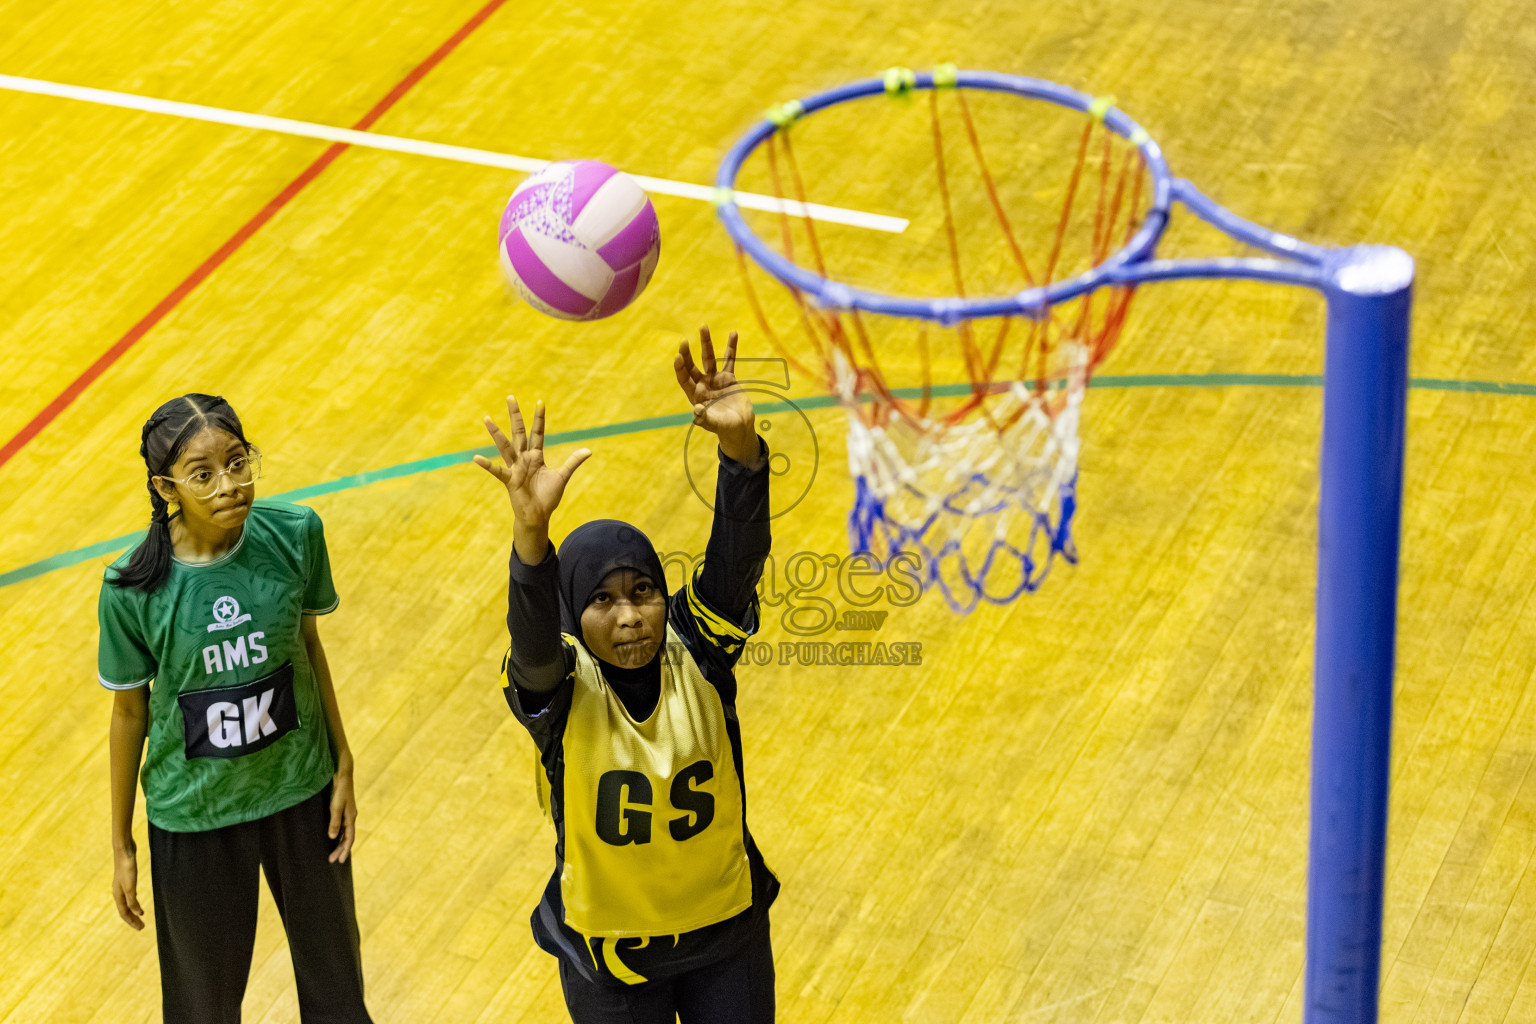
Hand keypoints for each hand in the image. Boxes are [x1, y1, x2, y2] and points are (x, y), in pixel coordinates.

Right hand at [113, 842, 143, 929]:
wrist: (124, 850)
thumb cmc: (127, 867)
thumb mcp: (131, 886)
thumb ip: (133, 900)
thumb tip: (138, 913)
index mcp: (118, 895)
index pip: (124, 913)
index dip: (132, 921)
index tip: (141, 928)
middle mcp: (118, 892)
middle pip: (125, 909)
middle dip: (133, 919)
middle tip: (142, 927)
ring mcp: (122, 885)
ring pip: (127, 902)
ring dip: (133, 911)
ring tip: (140, 916)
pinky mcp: (127, 879)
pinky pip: (129, 895)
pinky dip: (134, 901)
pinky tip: (137, 901)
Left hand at [327, 762, 356, 863]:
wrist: (344, 776)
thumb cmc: (340, 790)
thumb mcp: (335, 806)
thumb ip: (334, 822)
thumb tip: (331, 837)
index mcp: (351, 818)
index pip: (349, 838)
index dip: (345, 850)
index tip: (340, 860)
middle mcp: (350, 818)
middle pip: (347, 837)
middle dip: (341, 849)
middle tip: (333, 860)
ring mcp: (347, 814)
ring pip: (345, 833)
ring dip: (339, 843)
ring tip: (333, 853)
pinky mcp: (343, 810)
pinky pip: (342, 827)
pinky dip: (339, 835)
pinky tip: (333, 838)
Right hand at [474, 397, 591, 526]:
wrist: (538, 516)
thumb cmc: (547, 496)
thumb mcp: (562, 477)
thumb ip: (573, 462)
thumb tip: (589, 450)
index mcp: (536, 456)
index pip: (538, 432)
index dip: (539, 418)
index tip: (540, 401)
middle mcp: (524, 458)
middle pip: (519, 432)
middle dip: (515, 416)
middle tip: (510, 397)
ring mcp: (515, 468)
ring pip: (505, 447)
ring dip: (496, 433)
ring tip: (487, 419)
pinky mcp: (509, 480)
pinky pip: (497, 471)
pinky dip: (487, 466)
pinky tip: (477, 458)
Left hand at [674, 326, 760, 465]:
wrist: (739, 427)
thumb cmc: (724, 428)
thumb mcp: (714, 424)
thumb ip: (705, 418)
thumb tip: (696, 410)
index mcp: (695, 395)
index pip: (684, 378)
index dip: (680, 368)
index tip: (678, 356)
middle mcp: (702, 384)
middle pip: (692, 365)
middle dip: (687, 353)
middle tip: (684, 341)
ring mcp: (715, 379)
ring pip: (709, 358)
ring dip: (706, 342)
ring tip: (703, 327)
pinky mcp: (729, 377)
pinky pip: (730, 359)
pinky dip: (731, 347)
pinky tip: (733, 333)